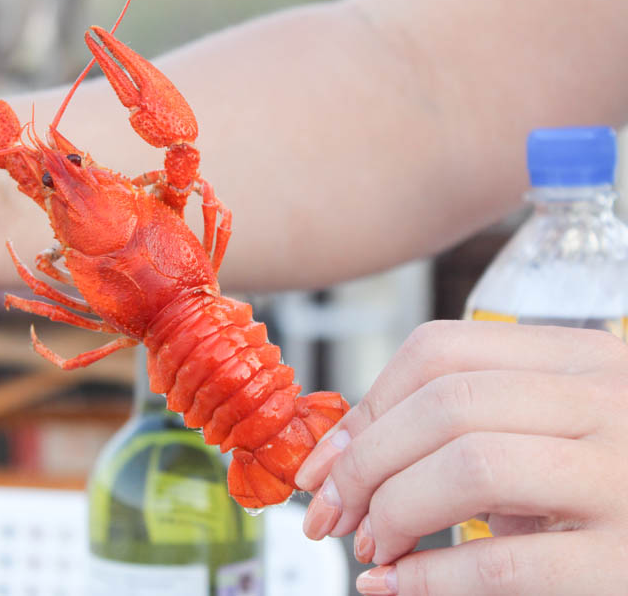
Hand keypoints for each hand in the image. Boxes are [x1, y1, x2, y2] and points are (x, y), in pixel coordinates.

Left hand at [293, 320, 627, 594]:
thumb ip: (465, 424)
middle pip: (445, 402)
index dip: (365, 404)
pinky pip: (508, 562)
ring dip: (393, 508)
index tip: (324, 459)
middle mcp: (610, 403)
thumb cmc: (606, 487)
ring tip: (372, 547)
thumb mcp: (545, 433)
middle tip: (331, 514)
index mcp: (582, 360)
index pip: (440, 349)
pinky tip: (394, 587)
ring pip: (470, 464)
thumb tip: (342, 451)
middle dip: (364, 462)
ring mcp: (626, 479)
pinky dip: (431, 578)